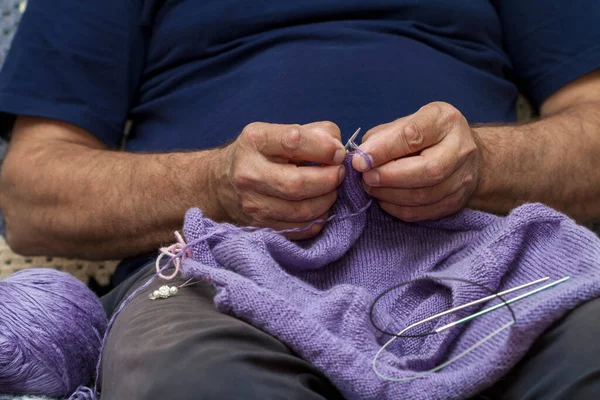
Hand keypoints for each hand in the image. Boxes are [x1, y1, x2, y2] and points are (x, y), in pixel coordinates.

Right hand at [215, 121, 345, 238]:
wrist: (220, 184)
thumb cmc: (259, 154)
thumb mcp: (279, 132)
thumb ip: (314, 133)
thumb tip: (339, 150)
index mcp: (255, 141)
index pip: (293, 142)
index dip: (324, 149)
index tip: (338, 154)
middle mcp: (248, 173)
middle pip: (297, 184)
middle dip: (329, 180)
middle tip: (339, 174)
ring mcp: (252, 204)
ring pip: (301, 211)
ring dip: (326, 201)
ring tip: (330, 190)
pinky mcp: (259, 226)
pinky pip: (300, 229)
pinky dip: (317, 218)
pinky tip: (318, 206)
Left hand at [351, 102, 480, 220]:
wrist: (464, 156)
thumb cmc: (427, 135)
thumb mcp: (406, 122)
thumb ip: (383, 137)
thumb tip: (361, 157)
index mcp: (445, 121)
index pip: (415, 135)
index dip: (384, 149)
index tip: (360, 160)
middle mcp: (460, 149)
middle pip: (428, 170)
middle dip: (390, 177)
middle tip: (366, 178)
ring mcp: (463, 178)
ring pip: (425, 195)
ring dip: (391, 194)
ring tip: (371, 188)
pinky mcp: (456, 202)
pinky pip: (423, 212)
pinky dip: (398, 208)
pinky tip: (384, 199)